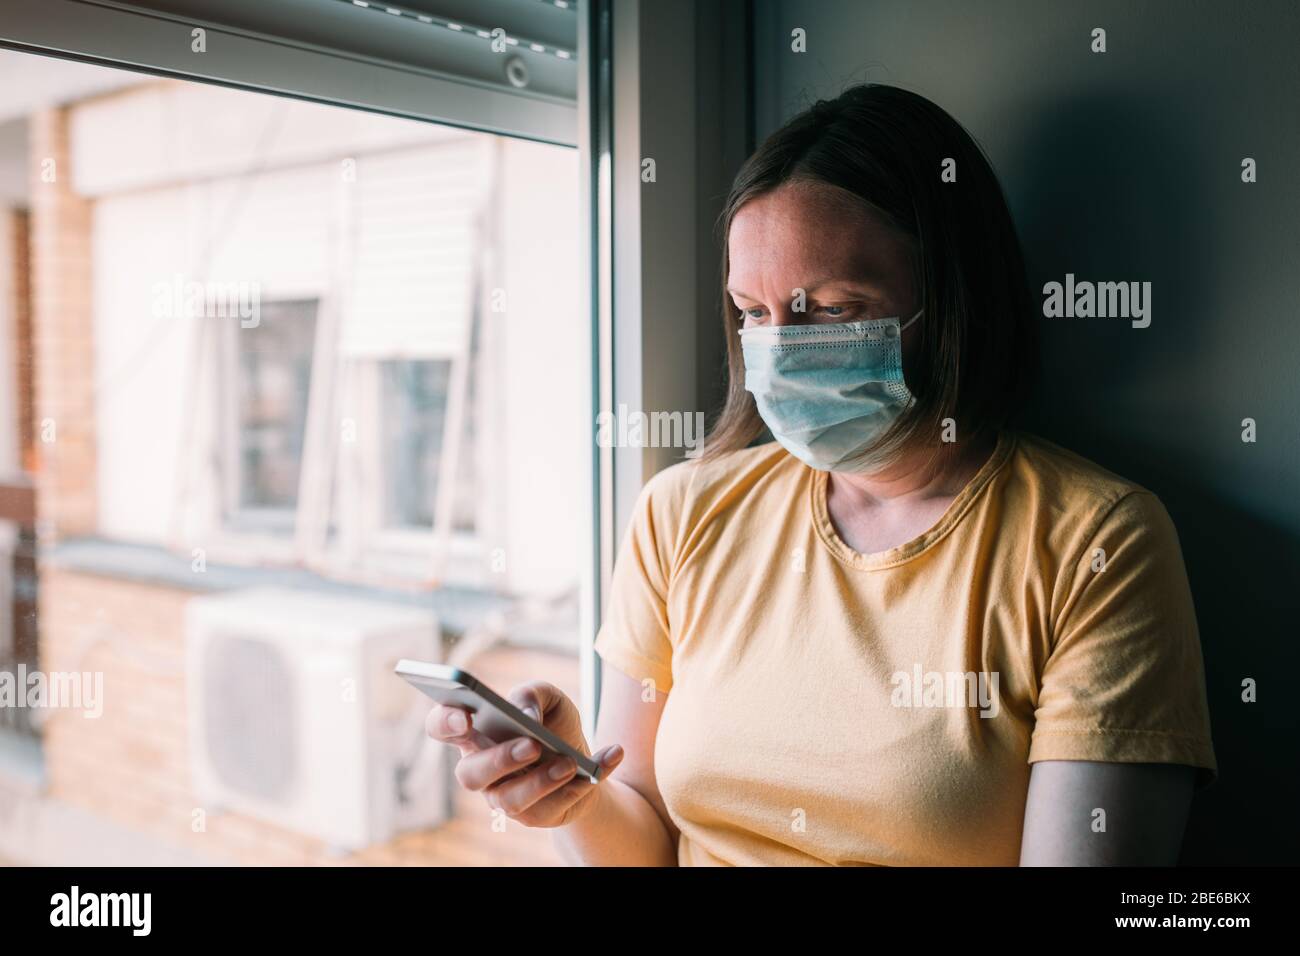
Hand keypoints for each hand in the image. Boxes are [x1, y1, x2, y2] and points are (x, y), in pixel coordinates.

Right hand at [425, 680, 624, 827]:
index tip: (465, 716)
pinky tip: (606, 759)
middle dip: (500, 761)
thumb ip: (533, 694)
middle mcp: (481, 769)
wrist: (584, 762)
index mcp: (475, 732)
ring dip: (541, 781)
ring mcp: (503, 797)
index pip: (441, 727)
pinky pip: (550, 810)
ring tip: (569, 762)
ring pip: (509, 801)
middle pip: (469, 775)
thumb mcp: (549, 698)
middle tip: (532, 745)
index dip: (445, 723)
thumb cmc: (553, 724)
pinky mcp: (534, 816)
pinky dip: (580, 786)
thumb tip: (526, 715)